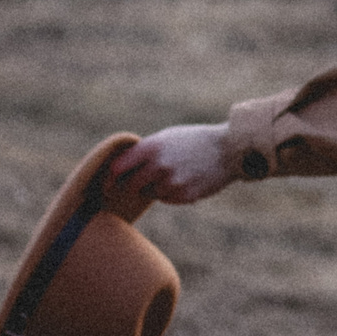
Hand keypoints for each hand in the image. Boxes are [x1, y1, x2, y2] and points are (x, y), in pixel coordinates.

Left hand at [109, 123, 236, 206]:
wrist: (230, 149)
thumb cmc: (194, 141)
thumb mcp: (166, 137)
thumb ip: (143, 152)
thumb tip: (117, 170)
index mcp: (151, 147)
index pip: (117, 169)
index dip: (109, 179)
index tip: (106, 186)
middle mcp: (159, 166)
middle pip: (131, 185)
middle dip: (133, 185)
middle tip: (141, 181)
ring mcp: (172, 182)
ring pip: (150, 193)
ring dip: (155, 187)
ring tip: (175, 173)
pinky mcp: (184, 196)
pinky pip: (166, 198)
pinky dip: (171, 192)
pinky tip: (186, 179)